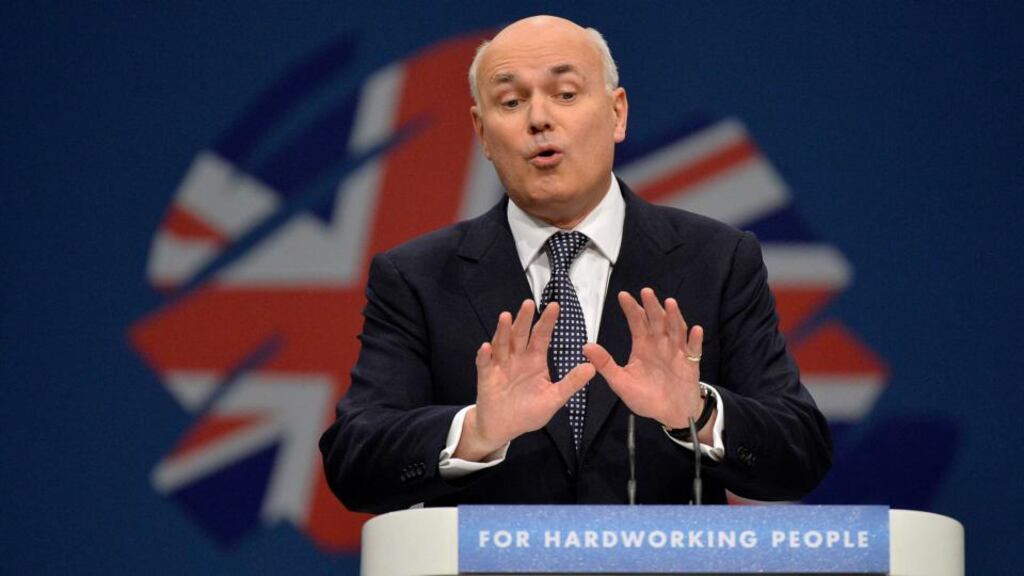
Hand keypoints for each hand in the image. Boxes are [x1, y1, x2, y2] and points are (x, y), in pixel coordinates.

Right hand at [455, 299, 594, 460]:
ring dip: (503, 331)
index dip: (547, 322)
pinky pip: (484, 364)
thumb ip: (571, 383)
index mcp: (535, 361)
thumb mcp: (554, 398)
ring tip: (506, 317)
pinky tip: (486, 347)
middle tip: (529, 303)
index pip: (542, 337)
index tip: (555, 306)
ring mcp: (500, 366)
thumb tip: (592, 368)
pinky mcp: (486, 377)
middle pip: (521, 335)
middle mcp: (517, 358)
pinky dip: (484, 356)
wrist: (504, 427)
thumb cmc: (528, 412)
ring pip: (502, 344)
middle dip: (524, 319)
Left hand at [583, 288, 708, 431]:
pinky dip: (695, 340)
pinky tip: (695, 330)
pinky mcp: (691, 363)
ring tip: (670, 303)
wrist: (671, 414)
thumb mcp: (621, 382)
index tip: (622, 295)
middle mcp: (660, 343)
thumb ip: (605, 365)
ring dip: (674, 317)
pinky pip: (694, 350)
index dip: (631, 309)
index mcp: (642, 345)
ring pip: (676, 330)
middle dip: (651, 306)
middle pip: (656, 321)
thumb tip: (585, 346)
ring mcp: (676, 351)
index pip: (636, 323)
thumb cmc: (646, 397)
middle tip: (646, 292)